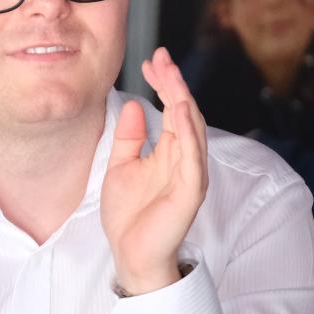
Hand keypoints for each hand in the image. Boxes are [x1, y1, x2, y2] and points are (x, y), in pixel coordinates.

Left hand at [101, 48, 208, 295]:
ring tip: (171, 76)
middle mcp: (184, 158)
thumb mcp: (121, 167)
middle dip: (173, 83)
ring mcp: (190, 174)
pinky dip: (189, 132)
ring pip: (193, 129)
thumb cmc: (129, 216)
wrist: (131, 255)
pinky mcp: (191, 191)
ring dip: (183, 100)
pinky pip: (193, 157)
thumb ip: (129, 138)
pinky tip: (181, 112)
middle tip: (160, 58)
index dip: (163, 83)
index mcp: (169, 152)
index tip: (150, 62)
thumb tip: (132, 104)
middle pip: (184, 112)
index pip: (171, 109)